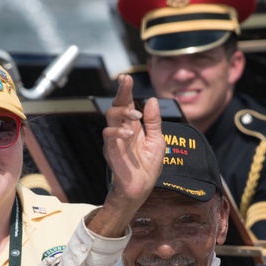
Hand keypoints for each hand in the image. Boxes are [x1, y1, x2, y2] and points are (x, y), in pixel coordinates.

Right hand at [101, 74, 164, 209]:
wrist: (141, 188)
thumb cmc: (148, 166)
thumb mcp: (157, 141)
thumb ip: (154, 122)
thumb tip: (152, 100)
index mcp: (133, 125)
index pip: (127, 103)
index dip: (126, 90)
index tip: (125, 77)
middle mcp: (122, 129)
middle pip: (117, 105)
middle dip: (121, 92)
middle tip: (126, 81)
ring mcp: (115, 139)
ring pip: (110, 116)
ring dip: (122, 112)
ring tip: (135, 116)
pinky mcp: (111, 150)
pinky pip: (109, 135)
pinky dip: (118, 131)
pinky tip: (129, 133)